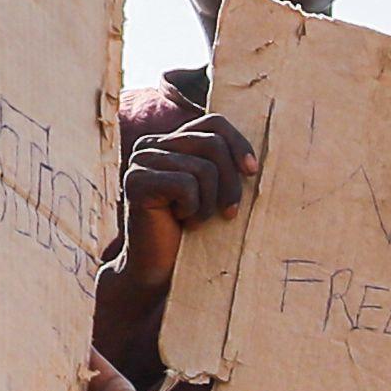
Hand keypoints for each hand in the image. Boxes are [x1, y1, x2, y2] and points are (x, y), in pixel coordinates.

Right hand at [123, 104, 257, 238]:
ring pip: (203, 168)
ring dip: (209, 203)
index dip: (238, 143)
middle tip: (228, 213)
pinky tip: (180, 221)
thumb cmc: (191, 231)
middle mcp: (151, 144)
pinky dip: (193, 209)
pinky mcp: (136, 181)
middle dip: (230, 182)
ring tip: (195, 220)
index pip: (213, 122)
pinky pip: (186, 184)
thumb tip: (254, 157)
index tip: (251, 172)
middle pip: (212, 143)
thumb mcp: (213, 191)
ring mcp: (141, 161)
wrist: (158, 267)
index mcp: (170, 141)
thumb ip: (223, 164)